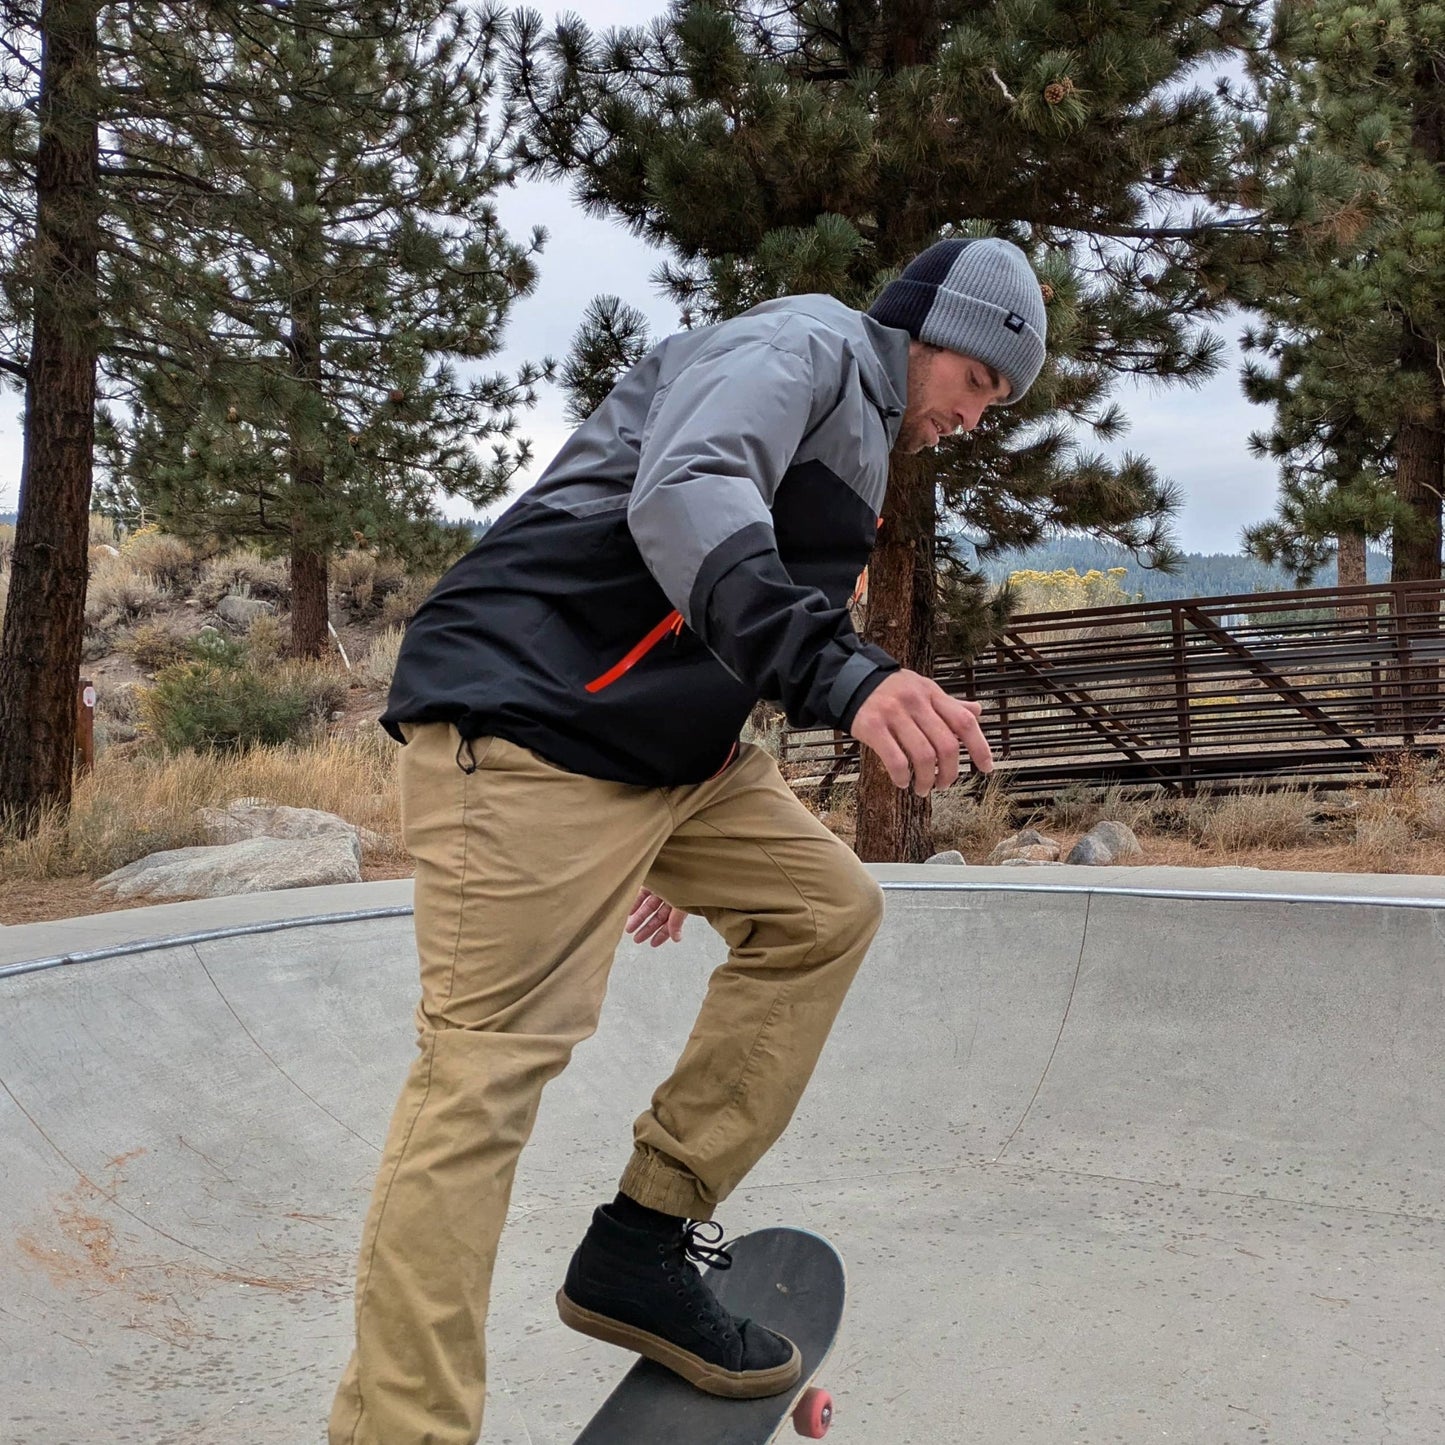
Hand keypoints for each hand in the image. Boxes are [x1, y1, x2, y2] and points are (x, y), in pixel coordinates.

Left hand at [626, 887, 686, 947]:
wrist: (682, 859)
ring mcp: (662, 889)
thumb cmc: (685, 883)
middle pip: (658, 916)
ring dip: (639, 918)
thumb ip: (677, 922)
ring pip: (648, 907)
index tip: (653, 943)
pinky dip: (636, 903)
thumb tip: (676, 939)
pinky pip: (642, 894)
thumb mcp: (680, 906)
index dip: (662, 934)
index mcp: (681, 905)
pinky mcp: (653, 881)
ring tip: (629, 929)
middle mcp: (672, 898)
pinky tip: (629, 913)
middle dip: (647, 929)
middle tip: (637, 939)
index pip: (671, 923)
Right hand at [849, 669, 993, 794]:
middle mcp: (916, 702)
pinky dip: (902, 777)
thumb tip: (977, 712)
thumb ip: (949, 704)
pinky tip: (902, 782)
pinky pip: (895, 760)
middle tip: (944, 785)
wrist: (852, 680)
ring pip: (923, 756)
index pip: (964, 722)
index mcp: (932, 694)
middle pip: (946, 744)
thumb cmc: (891, 690)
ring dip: (927, 780)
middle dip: (949, 772)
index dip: (980, 747)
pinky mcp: (872, 727)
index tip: (986, 767)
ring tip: (923, 788)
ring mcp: (894, 714)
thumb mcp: (923, 689)